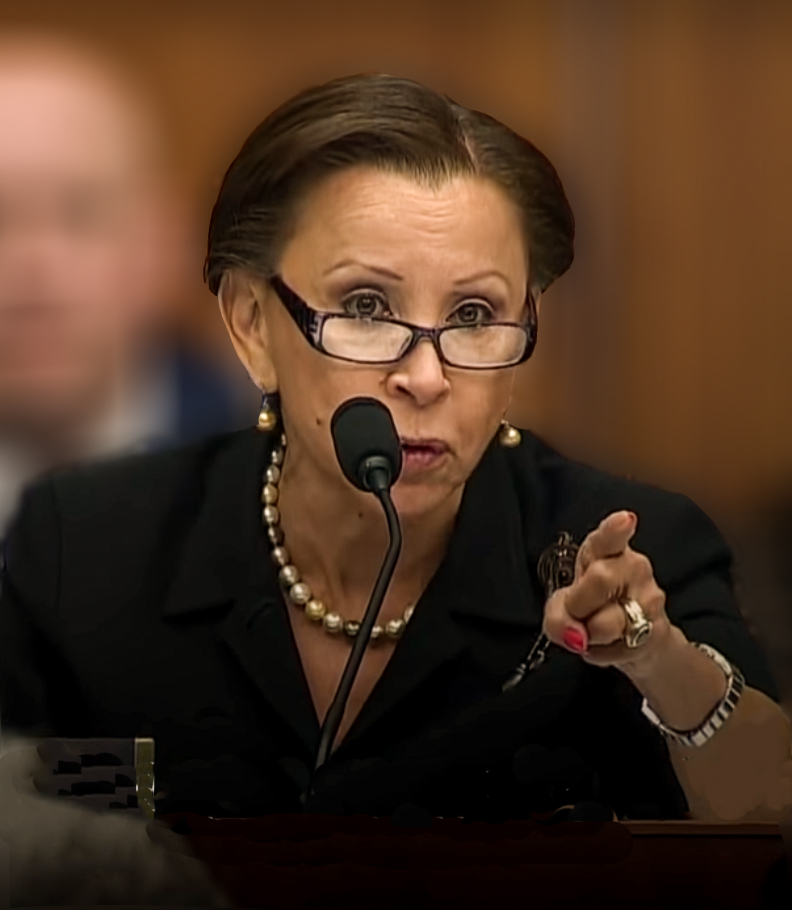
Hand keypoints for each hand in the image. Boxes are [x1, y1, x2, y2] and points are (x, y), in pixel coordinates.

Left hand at [542, 511, 672, 669]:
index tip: (625, 520)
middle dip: (578, 604)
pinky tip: (608, 643)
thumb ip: (558, 616)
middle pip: (601, 579)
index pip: (611, 537)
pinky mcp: (657, 629)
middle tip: (576, 612)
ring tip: (593, 629)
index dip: (616, 529)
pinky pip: (618, 647)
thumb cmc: (594, 608)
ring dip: (590, 634)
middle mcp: (632, 566)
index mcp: (605, 551)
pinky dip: (602, 653)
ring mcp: (649, 597)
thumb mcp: (563, 605)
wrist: (635, 639)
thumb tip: (575, 636)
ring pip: (608, 621)